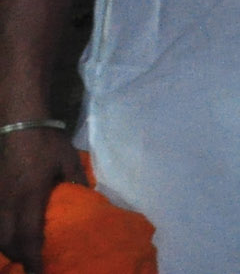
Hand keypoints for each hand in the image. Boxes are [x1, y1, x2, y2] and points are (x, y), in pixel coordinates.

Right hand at [0, 127, 85, 273]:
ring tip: (24, 251)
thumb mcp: (68, 161)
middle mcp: (9, 202)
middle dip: (19, 256)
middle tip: (34, 263)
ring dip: (9, 246)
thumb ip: (77, 182)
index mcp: (30, 197)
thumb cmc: (47, 142)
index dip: (32, 259)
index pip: (28, 236)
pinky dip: (1, 232)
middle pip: (7, 241)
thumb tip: (87, 199)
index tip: (38, 273)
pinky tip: (11, 231)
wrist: (19, 123)